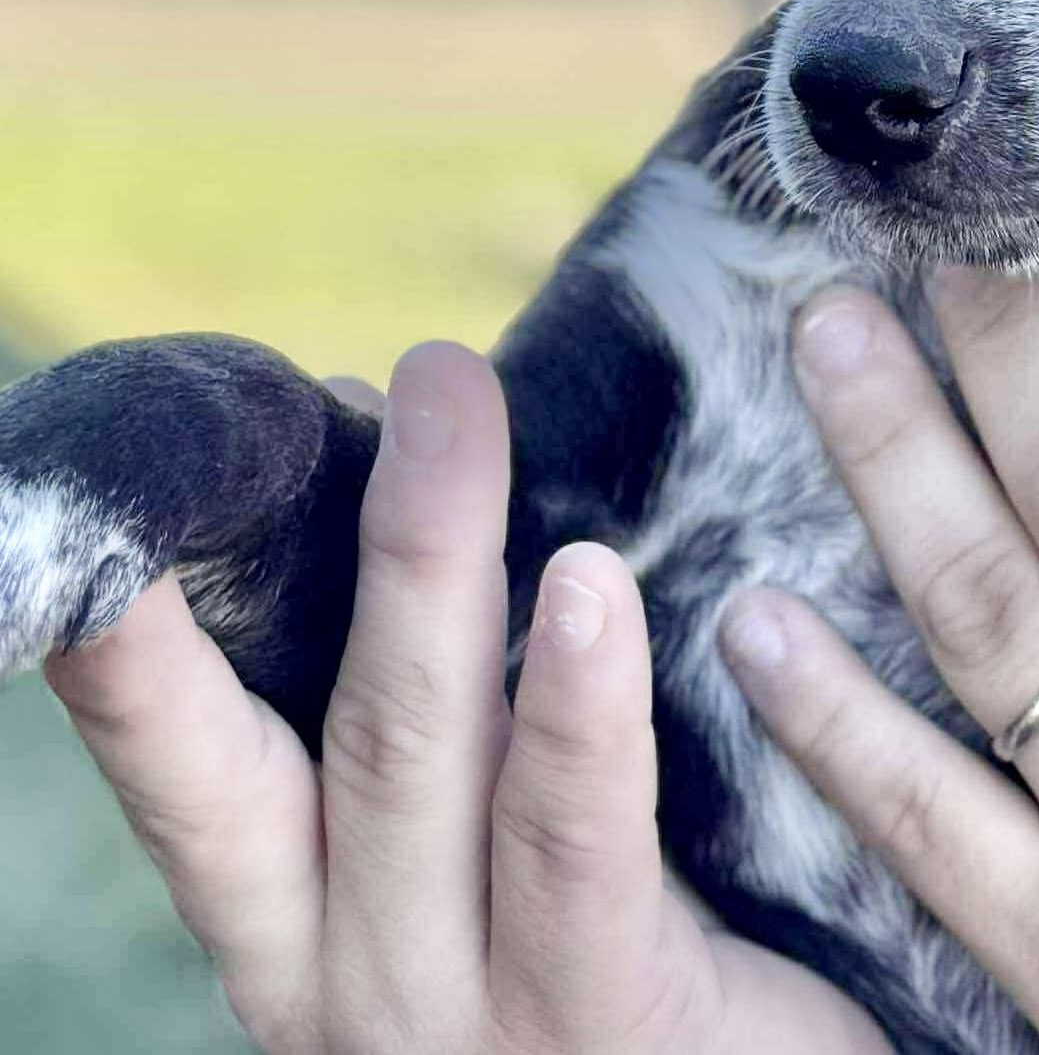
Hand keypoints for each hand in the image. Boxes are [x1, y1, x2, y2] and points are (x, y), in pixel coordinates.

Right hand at [45, 343, 889, 1054]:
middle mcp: (353, 978)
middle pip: (320, 730)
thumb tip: (399, 447)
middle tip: (404, 367)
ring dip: (435, 565)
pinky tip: (592, 588)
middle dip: (355, 530)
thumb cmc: (615, 975)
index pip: (193, 764)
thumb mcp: (491, 852)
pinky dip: (578, 713)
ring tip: (451, 406)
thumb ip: (451, 697)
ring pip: (425, 761)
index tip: (107, 501)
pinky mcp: (614, 1028)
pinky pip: (579, 852)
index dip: (136, 639)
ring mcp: (471, 1016)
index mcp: (310, 921)